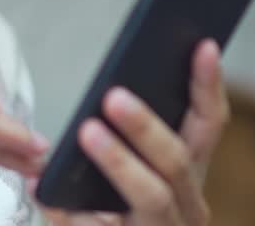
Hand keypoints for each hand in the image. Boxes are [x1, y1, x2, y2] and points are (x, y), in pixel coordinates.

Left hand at [28, 40, 230, 225]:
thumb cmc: (117, 215)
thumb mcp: (131, 175)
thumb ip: (129, 137)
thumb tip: (110, 91)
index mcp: (188, 175)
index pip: (209, 125)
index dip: (208, 86)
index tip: (204, 45)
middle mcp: (187, 206)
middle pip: (178, 161)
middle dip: (147, 125)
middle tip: (114, 95)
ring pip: (152, 196)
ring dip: (120, 162)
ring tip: (87, 133)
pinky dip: (73, 215)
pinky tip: (45, 193)